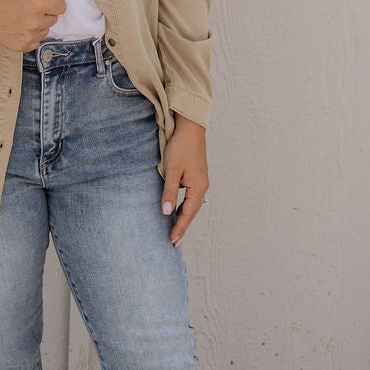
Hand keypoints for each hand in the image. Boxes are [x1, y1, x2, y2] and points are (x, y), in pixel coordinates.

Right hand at [0, 0, 68, 50]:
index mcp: (38, 5)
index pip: (61, 6)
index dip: (54, 1)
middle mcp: (35, 23)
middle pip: (54, 19)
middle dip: (46, 12)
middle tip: (29, 6)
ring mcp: (28, 36)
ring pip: (45, 31)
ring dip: (39, 24)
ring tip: (22, 16)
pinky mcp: (21, 46)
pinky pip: (36, 42)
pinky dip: (31, 36)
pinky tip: (19, 27)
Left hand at [161, 116, 208, 245]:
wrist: (190, 128)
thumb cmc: (180, 147)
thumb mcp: (171, 171)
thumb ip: (169, 192)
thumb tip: (166, 213)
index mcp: (198, 187)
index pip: (187, 213)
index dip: (179, 227)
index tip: (172, 240)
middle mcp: (202, 186)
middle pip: (192, 211)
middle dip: (182, 226)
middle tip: (173, 241)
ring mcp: (201, 181)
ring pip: (192, 204)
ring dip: (183, 216)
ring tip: (174, 229)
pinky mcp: (197, 175)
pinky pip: (191, 196)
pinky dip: (185, 206)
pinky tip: (177, 209)